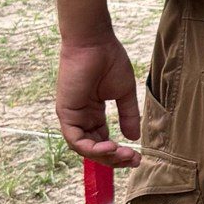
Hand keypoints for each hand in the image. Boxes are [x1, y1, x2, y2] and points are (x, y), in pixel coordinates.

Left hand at [55, 28, 141, 166]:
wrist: (95, 42)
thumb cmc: (109, 60)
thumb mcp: (124, 93)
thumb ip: (128, 116)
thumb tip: (134, 138)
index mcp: (93, 113)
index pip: (102, 141)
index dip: (118, 152)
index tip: (137, 157)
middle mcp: (81, 118)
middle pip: (94, 149)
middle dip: (113, 158)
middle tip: (133, 161)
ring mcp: (72, 116)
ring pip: (84, 148)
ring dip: (104, 155)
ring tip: (122, 154)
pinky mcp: (66, 113)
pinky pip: (75, 139)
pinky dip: (91, 147)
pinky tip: (109, 145)